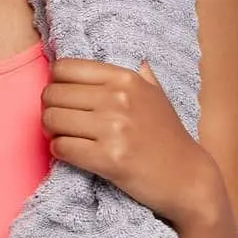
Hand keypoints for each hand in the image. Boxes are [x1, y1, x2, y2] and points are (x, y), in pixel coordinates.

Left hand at [42, 59, 224, 229]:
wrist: (188, 178)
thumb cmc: (168, 137)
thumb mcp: (158, 97)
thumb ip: (142, 77)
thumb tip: (139, 59)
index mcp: (126, 78)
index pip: (63, 68)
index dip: (55, 84)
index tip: (63, 99)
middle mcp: (119, 98)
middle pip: (52, 94)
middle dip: (49, 110)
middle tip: (59, 123)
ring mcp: (114, 128)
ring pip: (52, 120)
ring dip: (51, 132)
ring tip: (63, 138)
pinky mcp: (109, 158)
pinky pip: (62, 148)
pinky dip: (59, 151)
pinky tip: (70, 153)